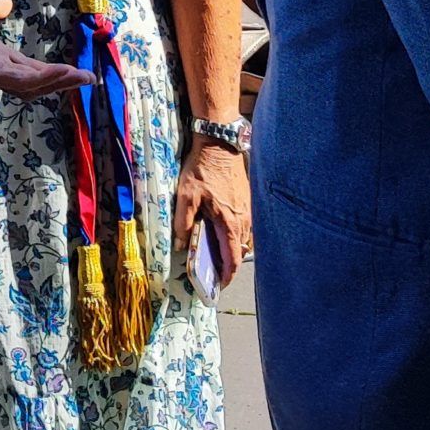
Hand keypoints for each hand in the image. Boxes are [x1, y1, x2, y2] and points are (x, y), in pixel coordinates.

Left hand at [0, 17, 94, 100]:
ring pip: (30, 85)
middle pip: (33, 82)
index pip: (26, 69)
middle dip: (60, 82)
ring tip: (82, 77)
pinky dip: (42, 77)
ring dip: (57, 82)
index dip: (51, 72)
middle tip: (88, 79)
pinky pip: (18, 78)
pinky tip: (62, 72)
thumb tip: (7, 6)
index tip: (76, 71)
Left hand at [174, 140, 251, 290]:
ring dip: (233, 250)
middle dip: (228, 264)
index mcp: (230, 223)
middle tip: (213, 271)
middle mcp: (244, 220)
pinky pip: (246, 228)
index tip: (219, 285)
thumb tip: (180, 244)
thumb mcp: (186, 195)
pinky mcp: (248, 202)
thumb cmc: (202, 169)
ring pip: (244, 240)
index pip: (233, 258)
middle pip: (239, 252)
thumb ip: (183, 222)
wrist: (219, 144)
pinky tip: (224, 232)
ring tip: (217, 254)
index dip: (227, 275)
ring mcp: (248, 211)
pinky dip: (237, 236)